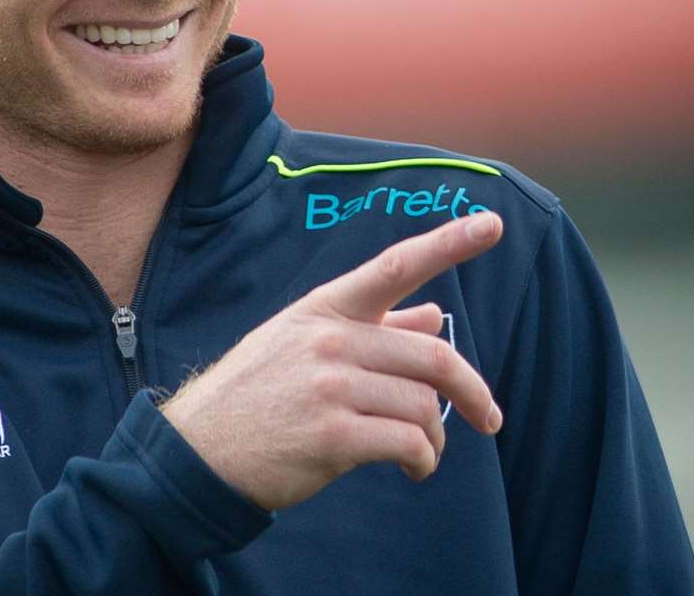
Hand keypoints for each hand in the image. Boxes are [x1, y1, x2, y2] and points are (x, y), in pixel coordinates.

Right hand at [159, 212, 503, 509]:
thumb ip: (374, 328)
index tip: (492, 224)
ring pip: (423, 406)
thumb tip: (432, 315)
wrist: (201, 448)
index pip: (395, 266)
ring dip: (436, 436)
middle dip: (472, 392)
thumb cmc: (260, 392)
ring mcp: (329, 386)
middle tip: (487, 417)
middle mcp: (330, 339)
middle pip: (433, 357)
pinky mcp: (332, 436)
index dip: (448, 243)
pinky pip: (409, 444)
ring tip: (422, 452)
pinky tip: (413, 468)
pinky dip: (424, 460)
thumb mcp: (304, 343)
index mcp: (325, 308)